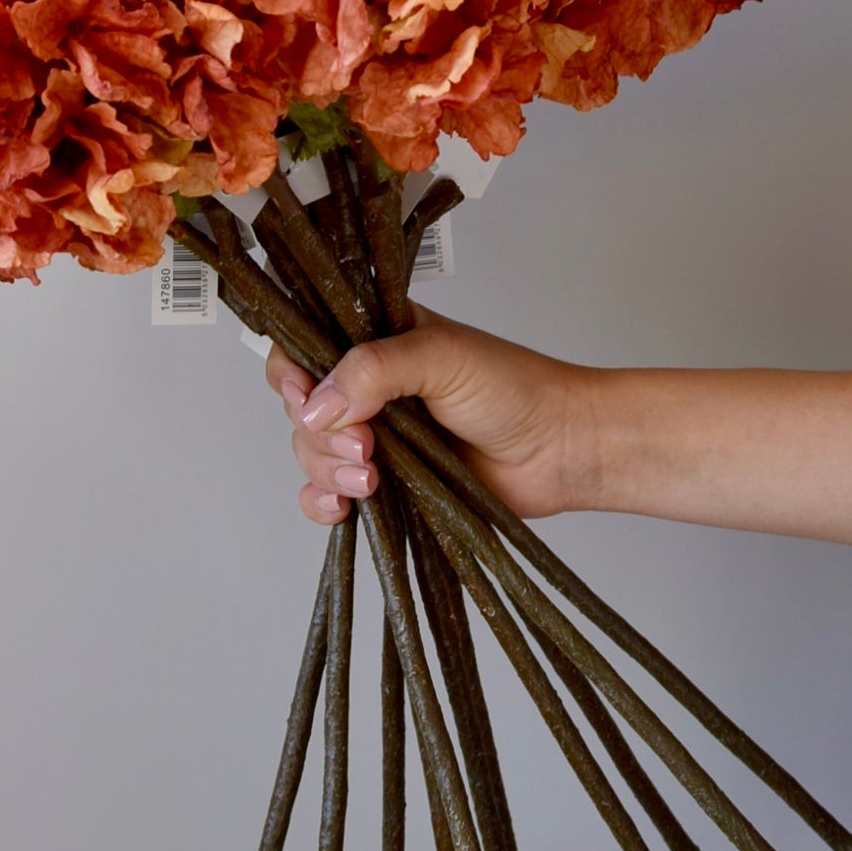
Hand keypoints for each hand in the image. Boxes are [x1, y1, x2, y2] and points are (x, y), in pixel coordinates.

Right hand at [266, 309, 594, 525]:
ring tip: (373, 480)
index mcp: (374, 341)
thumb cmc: (514, 390)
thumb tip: (316, 409)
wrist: (559, 450)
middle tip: (366, 447)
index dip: (292, 373)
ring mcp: (375, 438)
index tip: (304, 396)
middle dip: (321, 435)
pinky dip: (323, 503)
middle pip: (302, 410)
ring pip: (312, 455)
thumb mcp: (441, 358)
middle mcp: (367, 388)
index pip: (304, 347)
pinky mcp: (386, 484)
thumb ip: (374, 370)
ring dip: (328, 471)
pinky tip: (343, 509)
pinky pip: (327, 496)